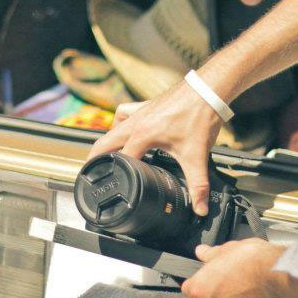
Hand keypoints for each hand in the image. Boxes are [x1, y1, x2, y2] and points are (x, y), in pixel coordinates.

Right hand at [88, 80, 223, 214]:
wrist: (208, 90)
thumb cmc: (199, 116)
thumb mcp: (196, 155)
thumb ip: (198, 184)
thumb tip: (200, 207)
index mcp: (141, 134)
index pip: (120, 160)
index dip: (114, 175)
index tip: (107, 187)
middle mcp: (136, 121)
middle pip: (105, 141)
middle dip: (96, 158)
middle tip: (89, 171)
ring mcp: (141, 111)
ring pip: (114, 126)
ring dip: (108, 139)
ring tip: (107, 152)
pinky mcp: (149, 106)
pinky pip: (126, 114)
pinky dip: (122, 122)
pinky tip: (129, 129)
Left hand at [181, 239, 290, 297]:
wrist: (281, 276)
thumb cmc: (255, 261)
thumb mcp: (228, 248)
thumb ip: (210, 254)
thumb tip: (201, 252)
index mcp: (201, 287)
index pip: (189, 288)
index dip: (199, 282)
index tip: (208, 278)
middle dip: (218, 293)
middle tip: (233, 280)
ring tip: (248, 289)